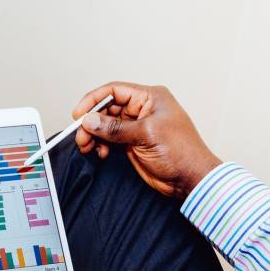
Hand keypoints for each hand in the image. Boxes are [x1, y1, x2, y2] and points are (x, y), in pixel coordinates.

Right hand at [73, 82, 221, 198]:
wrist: (190, 178)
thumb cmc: (181, 152)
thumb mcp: (146, 135)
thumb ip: (115, 128)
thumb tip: (90, 121)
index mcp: (150, 97)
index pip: (115, 91)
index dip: (94, 100)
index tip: (79, 114)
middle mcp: (142, 109)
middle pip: (107, 108)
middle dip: (92, 122)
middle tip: (81, 136)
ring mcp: (136, 127)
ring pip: (106, 125)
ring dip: (94, 135)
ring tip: (87, 146)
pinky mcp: (133, 143)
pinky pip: (110, 139)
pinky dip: (102, 145)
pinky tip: (101, 153)